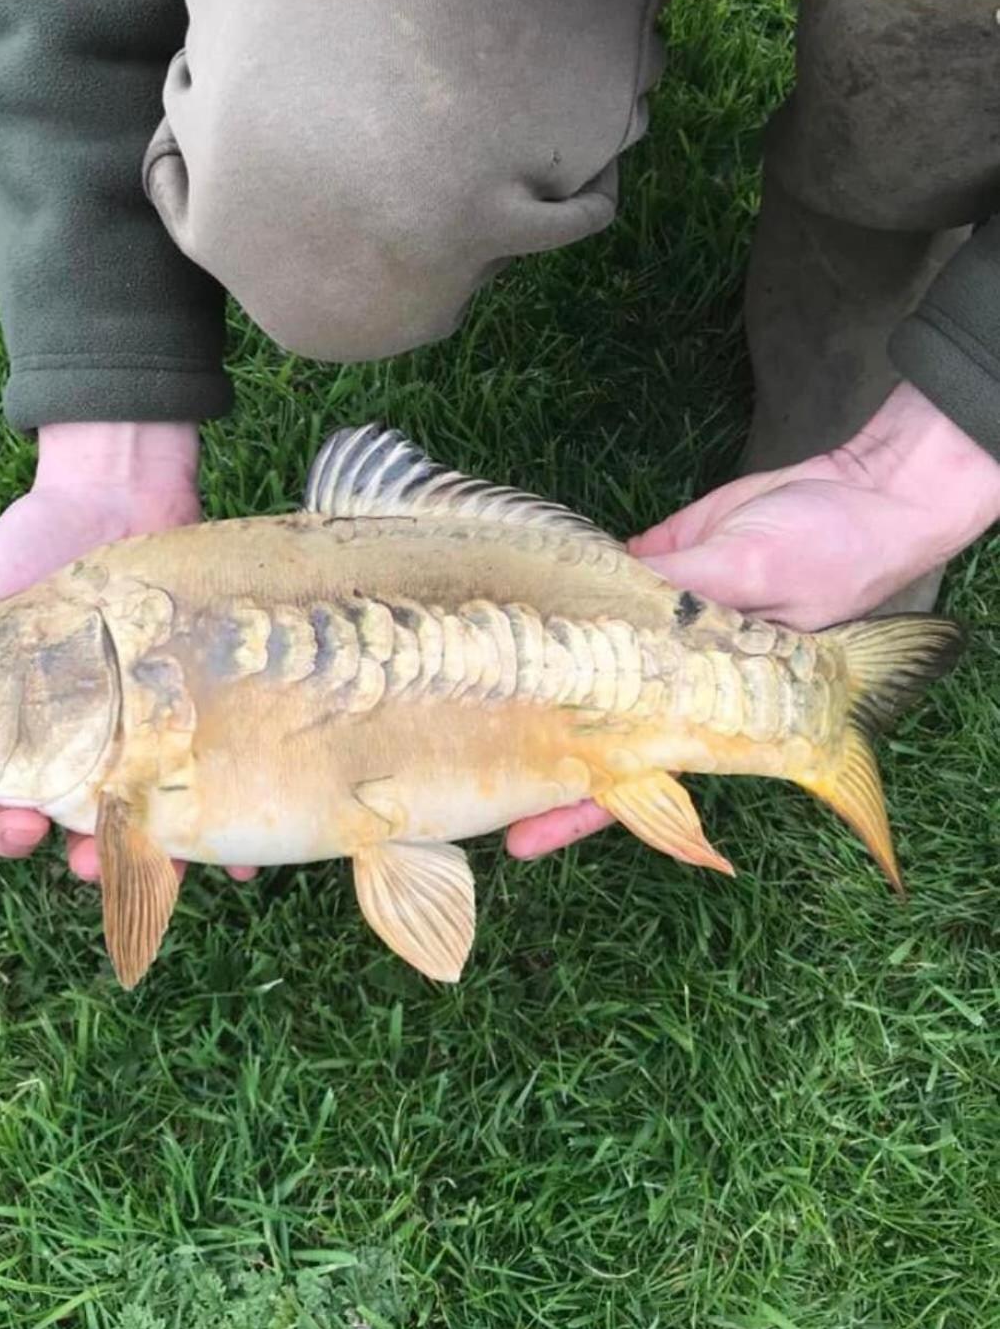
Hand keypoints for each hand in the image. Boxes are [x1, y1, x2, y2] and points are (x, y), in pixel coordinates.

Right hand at [0, 421, 258, 884]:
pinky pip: (219, 780)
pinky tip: (241, 851)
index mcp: (21, 732)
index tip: (21, 827)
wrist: (124, 491)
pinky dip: (232, 825)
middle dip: (90, 854)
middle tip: (94, 858)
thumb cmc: (37, 544)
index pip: (3, 804)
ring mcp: (149, 735)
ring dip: (160, 854)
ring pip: (155, 818)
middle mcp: (87, 746)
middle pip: (84, 826)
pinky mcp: (204, 718)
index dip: (7, 828)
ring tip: (171, 860)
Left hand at [506, 382, 999, 860]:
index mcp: (715, 705)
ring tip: (474, 695)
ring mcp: (664, 622)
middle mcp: (680, 674)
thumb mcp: (759, 573)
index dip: (580, 806)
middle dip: (539, 751)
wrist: (859, 491)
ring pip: (589, 659)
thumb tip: (613, 594)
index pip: (634, 772)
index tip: (523, 838)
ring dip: (543, 673)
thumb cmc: (833, 553)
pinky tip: (517, 606)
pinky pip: (604, 585)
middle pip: (595, 725)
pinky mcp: (659, 565)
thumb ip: (687, 590)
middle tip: (469, 775)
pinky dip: (567, 592)